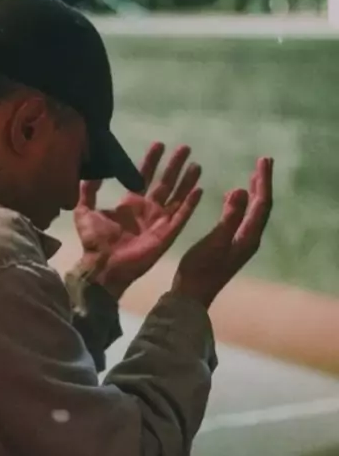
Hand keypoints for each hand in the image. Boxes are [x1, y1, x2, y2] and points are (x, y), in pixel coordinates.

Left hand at [74, 143, 202, 298]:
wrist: (102, 265)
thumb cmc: (94, 241)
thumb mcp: (84, 210)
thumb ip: (88, 191)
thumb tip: (92, 172)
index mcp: (131, 203)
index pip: (144, 176)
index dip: (152, 161)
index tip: (159, 144)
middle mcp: (148, 209)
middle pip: (165, 182)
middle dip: (174, 165)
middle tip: (185, 148)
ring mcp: (159, 221)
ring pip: (177, 195)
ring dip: (187, 180)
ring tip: (196, 164)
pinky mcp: (167, 234)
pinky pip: (182, 215)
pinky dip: (190, 203)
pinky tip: (199, 189)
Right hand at [174, 157, 273, 308]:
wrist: (191, 296)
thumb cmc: (200, 270)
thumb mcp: (215, 241)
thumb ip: (230, 216)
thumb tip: (241, 189)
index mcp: (248, 237)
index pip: (262, 203)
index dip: (264, 181)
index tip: (263, 160)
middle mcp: (249, 239)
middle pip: (261, 206)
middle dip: (263, 183)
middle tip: (264, 161)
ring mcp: (240, 243)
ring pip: (252, 212)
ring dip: (254, 192)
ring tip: (253, 175)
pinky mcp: (230, 245)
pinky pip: (241, 218)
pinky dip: (239, 203)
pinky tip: (230, 197)